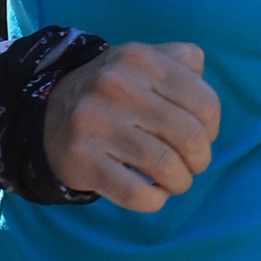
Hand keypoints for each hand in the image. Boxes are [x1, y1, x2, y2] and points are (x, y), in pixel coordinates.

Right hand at [43, 39, 219, 211]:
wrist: (48, 114)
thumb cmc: (114, 94)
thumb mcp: (144, 63)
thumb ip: (182, 62)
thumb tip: (204, 88)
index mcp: (140, 60)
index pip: (205, 104)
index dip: (212, 129)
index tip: (201, 138)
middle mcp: (117, 86)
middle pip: (190, 137)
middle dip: (200, 160)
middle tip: (191, 165)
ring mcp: (96, 123)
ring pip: (166, 166)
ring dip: (180, 182)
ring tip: (173, 181)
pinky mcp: (82, 159)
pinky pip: (136, 193)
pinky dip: (154, 200)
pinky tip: (151, 193)